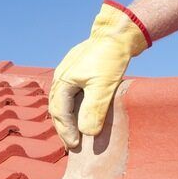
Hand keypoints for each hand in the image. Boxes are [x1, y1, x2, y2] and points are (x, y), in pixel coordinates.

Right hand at [49, 0, 149, 148]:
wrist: (120, 33)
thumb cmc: (110, 58)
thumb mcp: (103, 86)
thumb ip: (93, 110)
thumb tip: (87, 133)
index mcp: (63, 81)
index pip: (60, 112)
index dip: (66, 131)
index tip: (74, 146)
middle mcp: (62, 77)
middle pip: (57, 107)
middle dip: (63, 127)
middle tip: (71, 145)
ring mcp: (69, 72)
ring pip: (63, 100)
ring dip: (67, 118)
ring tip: (74, 133)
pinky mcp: (80, 70)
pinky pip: (71, 93)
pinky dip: (74, 107)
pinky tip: (81, 114)